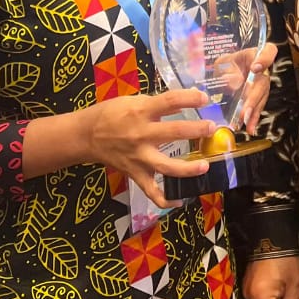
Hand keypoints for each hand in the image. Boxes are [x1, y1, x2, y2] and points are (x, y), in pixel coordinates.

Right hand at [83, 90, 215, 206]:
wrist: (86, 136)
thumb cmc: (111, 114)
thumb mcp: (133, 101)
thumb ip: (157, 104)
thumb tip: (183, 105)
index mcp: (141, 111)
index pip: (170, 101)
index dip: (190, 98)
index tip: (204, 98)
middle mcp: (141, 134)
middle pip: (175, 132)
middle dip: (197, 130)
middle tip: (212, 128)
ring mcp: (139, 156)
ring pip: (167, 166)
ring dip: (188, 168)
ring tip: (205, 166)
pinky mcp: (135, 173)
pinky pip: (152, 191)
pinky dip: (165, 200)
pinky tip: (180, 200)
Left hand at [220, 42, 276, 133]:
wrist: (224, 75)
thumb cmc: (225, 65)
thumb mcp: (222, 64)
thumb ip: (227, 71)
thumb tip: (235, 83)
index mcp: (254, 55)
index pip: (269, 51)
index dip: (265, 59)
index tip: (255, 69)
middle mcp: (262, 71)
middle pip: (263, 82)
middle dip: (254, 97)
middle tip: (245, 110)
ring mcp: (261, 85)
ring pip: (261, 97)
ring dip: (253, 111)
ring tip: (245, 122)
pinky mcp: (258, 98)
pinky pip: (258, 108)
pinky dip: (253, 119)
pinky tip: (250, 128)